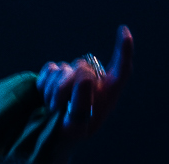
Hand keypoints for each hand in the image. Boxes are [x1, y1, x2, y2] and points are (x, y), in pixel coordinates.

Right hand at [38, 25, 132, 139]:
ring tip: (52, 107)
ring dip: (53, 90)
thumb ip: (82, 102)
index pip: (121, 71)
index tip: (124, 31)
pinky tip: (44, 98)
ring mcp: (74, 77)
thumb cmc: (69, 134)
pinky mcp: (57, 74)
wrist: (47, 136)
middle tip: (57, 107)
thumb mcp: (77, 125)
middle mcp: (94, 83)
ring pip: (63, 68)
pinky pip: (49, 68)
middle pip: (82, 68)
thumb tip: (86, 76)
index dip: (123, 51)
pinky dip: (44, 84)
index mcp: (108, 96)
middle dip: (65, 86)